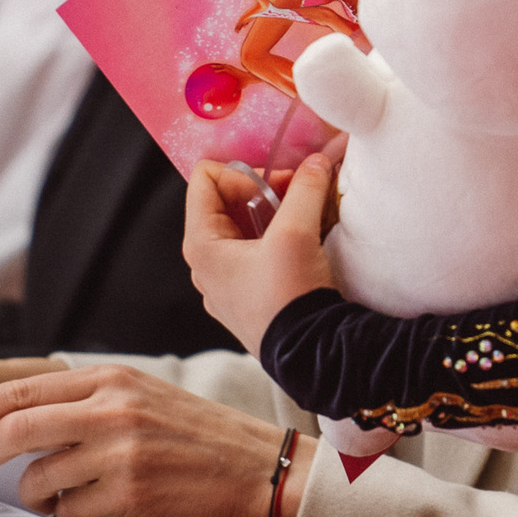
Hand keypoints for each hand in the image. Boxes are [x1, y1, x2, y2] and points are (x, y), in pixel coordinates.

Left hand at [0, 364, 298, 516]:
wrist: (259, 469)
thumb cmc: (199, 437)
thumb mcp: (142, 397)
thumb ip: (86, 403)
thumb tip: (20, 427)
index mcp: (111, 378)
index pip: (22, 389)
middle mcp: (112, 406)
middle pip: (15, 428)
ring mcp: (120, 449)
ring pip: (37, 476)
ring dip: (37, 493)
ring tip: (65, 492)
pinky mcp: (129, 490)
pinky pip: (68, 510)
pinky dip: (70, 513)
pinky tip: (98, 505)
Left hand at [183, 154, 337, 350]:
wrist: (310, 355)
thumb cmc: (289, 296)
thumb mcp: (296, 233)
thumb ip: (304, 188)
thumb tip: (317, 161)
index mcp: (201, 245)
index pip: (204, 178)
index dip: (242, 172)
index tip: (276, 186)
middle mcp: (204, 264)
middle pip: (224, 201)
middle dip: (262, 189)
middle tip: (297, 192)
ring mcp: (224, 283)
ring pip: (241, 226)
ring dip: (272, 212)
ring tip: (303, 215)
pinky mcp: (246, 296)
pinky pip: (252, 252)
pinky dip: (274, 238)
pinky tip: (301, 242)